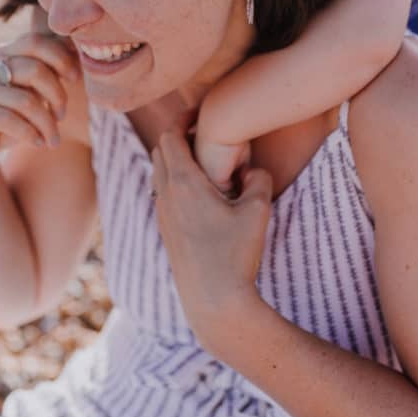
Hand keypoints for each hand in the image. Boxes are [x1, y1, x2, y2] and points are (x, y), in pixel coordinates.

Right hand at [0, 30, 85, 173]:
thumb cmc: (14, 117)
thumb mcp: (35, 93)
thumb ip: (51, 70)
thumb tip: (76, 48)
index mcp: (3, 53)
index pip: (35, 42)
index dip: (60, 59)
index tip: (74, 79)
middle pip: (33, 70)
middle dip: (57, 96)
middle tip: (62, 116)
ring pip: (24, 100)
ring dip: (46, 124)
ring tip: (53, 139)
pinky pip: (6, 119)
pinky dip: (29, 133)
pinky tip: (38, 143)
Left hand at [151, 126, 272, 350]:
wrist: (213, 302)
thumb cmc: (235, 254)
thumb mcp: (258, 211)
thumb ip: (258, 179)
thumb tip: (252, 169)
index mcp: (182, 182)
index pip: (170, 135)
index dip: (183, 119)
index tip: (200, 114)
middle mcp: (165, 195)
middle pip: (160, 151)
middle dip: (178, 137)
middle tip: (205, 134)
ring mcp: (162, 215)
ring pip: (159, 173)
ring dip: (175, 160)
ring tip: (204, 162)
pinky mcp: (165, 232)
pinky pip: (162, 194)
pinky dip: (175, 182)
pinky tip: (202, 193)